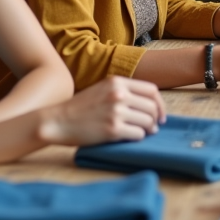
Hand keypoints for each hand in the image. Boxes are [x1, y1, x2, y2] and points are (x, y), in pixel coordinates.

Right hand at [43, 76, 166, 145]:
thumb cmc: (81, 107)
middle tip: (154, 127)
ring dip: (148, 129)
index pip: (152, 91)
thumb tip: (150, 104)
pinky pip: (138, 134)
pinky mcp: (113, 130)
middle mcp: (119, 95)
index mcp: (118, 82)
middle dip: (156, 119)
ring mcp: (116, 112)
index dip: (160, 104)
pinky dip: (138, 137)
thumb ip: (124, 91)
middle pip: (152, 107)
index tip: (160, 114)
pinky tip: (131, 136)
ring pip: (148, 122)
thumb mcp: (103, 89)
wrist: (58, 121)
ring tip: (144, 132)